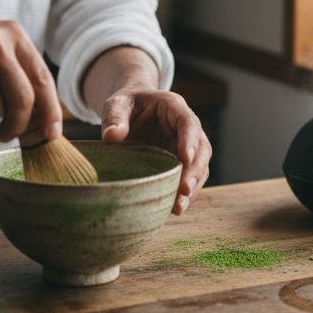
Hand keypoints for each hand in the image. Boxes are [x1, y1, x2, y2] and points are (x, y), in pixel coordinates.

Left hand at [100, 89, 211, 214]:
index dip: (189, 140)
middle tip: (184, 190)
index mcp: (173, 107)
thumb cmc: (126, 105)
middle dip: (194, 171)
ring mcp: (185, 146)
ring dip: (192, 186)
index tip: (185, 157)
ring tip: (179, 207)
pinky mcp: (180, 162)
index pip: (188, 122)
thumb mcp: (116, 104)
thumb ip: (114, 117)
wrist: (129, 111)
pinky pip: (189, 177)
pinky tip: (175, 208)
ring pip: (200, 166)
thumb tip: (111, 137)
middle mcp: (185, 127)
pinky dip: (185, 193)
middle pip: (201, 148)